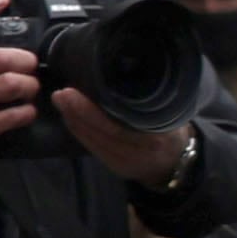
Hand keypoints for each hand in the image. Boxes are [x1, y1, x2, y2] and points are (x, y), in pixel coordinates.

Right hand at [0, 0, 32, 173]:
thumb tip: (4, 46)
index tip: (3, 0)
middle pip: (0, 57)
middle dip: (26, 60)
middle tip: (30, 67)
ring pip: (12, 83)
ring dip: (30, 86)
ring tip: (30, 90)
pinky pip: (16, 114)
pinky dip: (28, 112)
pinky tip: (26, 112)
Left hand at [56, 86, 197, 187]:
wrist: (176, 162)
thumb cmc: (173, 130)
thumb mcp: (170, 113)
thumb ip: (150, 99)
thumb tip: (120, 70)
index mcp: (156, 137)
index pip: (117, 127)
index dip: (90, 112)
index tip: (72, 92)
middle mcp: (139, 152)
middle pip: (101, 133)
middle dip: (77, 113)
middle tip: (60, 93)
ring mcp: (126, 162)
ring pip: (93, 141)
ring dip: (73, 121)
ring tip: (61, 101)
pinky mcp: (115, 167)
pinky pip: (93, 148)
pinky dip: (79, 132)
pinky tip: (69, 118)